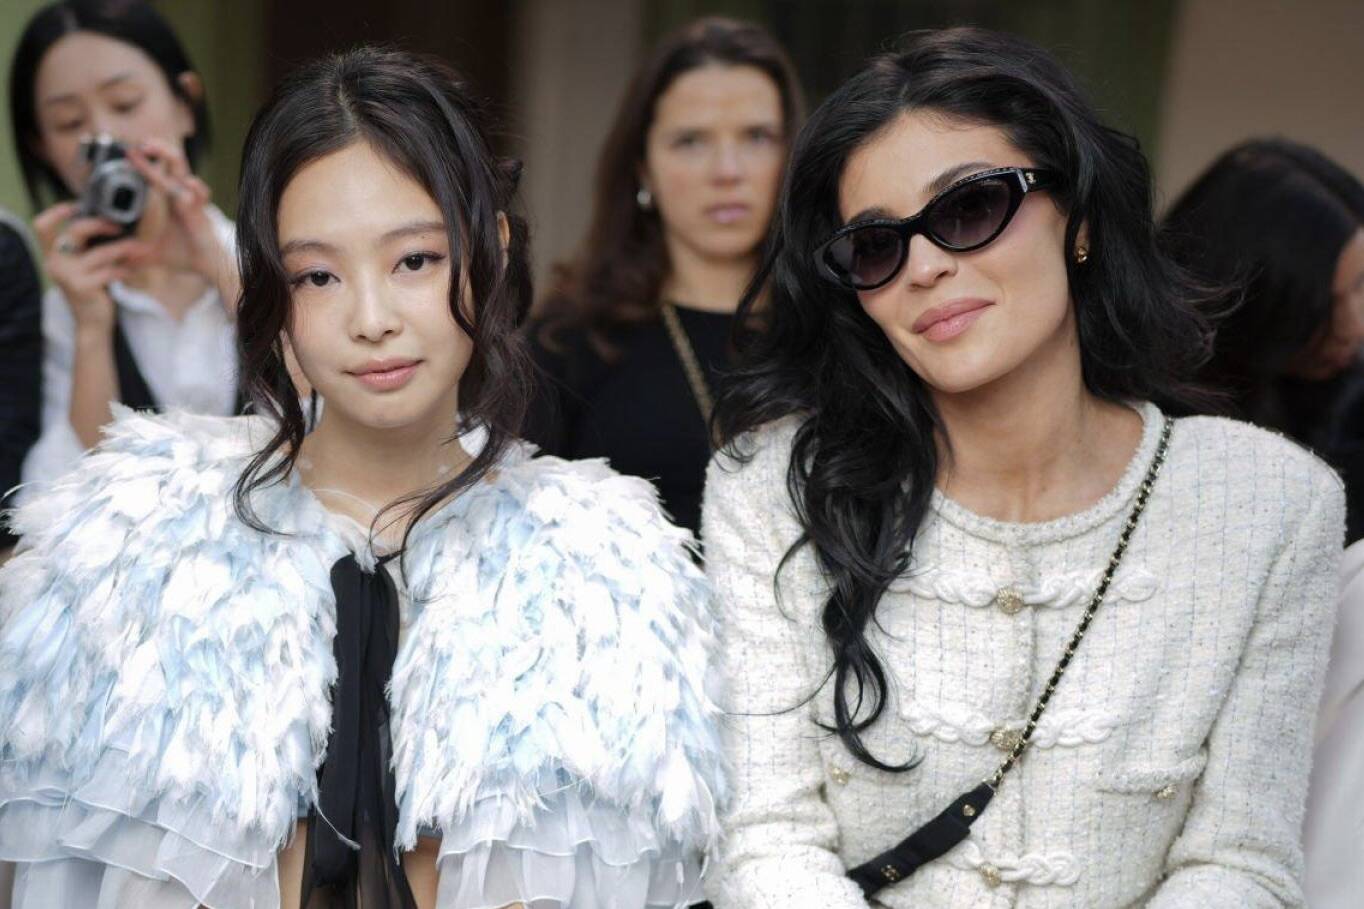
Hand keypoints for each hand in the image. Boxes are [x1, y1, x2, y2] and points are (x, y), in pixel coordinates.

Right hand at [34, 201, 150, 333]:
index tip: (78, 206)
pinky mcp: (82, 287)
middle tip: (120, 227)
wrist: (92, 323)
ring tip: (140, 249)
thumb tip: (112, 223)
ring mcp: (67, 275)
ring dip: (124, 249)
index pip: (43, 226)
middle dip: (100, 224)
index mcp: (54, 254)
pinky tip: (135, 269)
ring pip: (100, 253)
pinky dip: (125, 269)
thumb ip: (88, 247)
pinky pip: (110, 271)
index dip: (57, 212)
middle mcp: (55, 262)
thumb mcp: (86, 265)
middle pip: (75, 231)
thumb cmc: (93, 290)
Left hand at [127, 137, 231, 283]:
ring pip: (183, 172)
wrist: (209, 267)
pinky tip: (191, 184)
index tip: (127, 152)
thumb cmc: (185, 255)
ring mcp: (193, 203)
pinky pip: (199, 199)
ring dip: (168, 157)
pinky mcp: (201, 215)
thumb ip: (134, 252)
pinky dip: (196, 191)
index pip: (157, 174)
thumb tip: (113, 257)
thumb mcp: (152, 253)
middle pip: (172, 164)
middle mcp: (182, 196)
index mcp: (171, 200)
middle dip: (158, 150)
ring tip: (152, 147)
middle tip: (141, 143)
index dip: (143, 162)